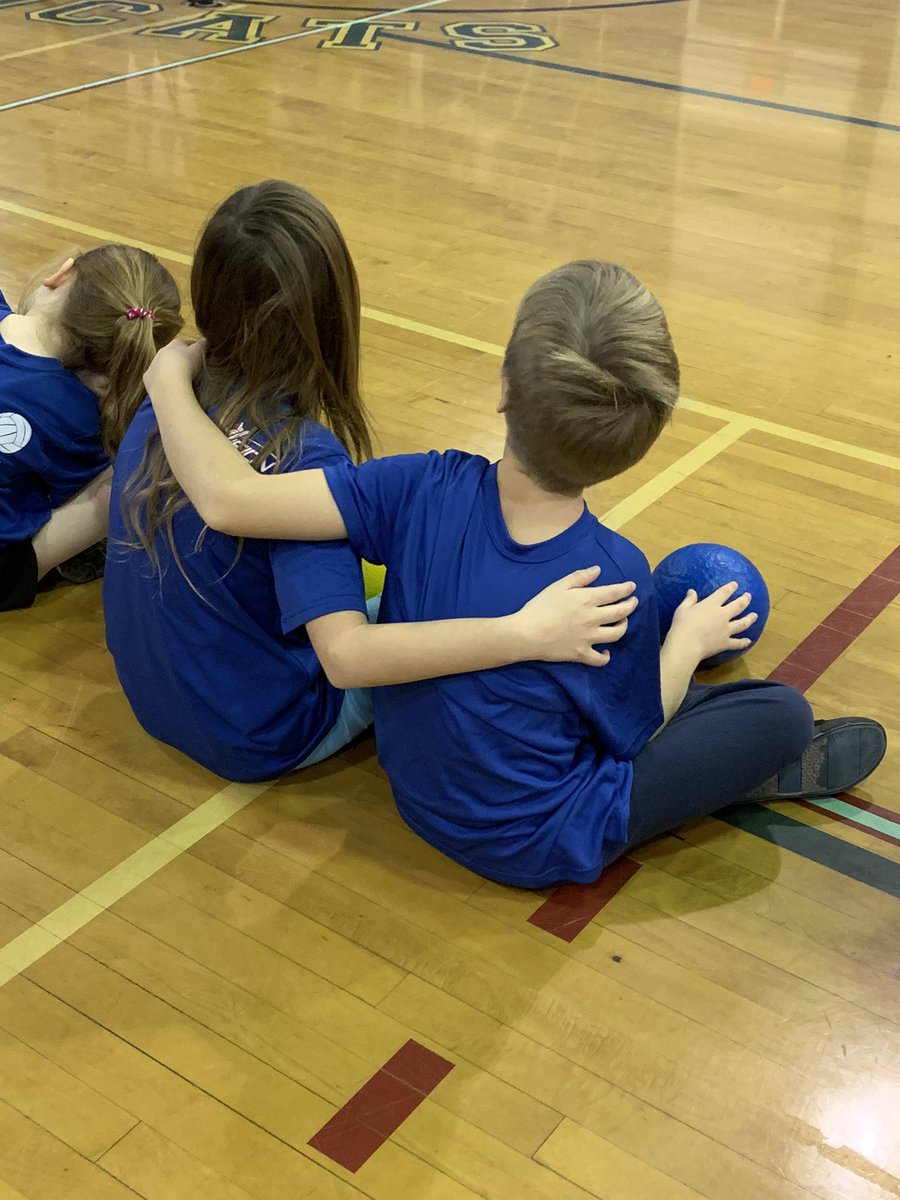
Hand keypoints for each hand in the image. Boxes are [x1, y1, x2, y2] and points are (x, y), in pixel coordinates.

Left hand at [144, 338, 205, 397]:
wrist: (169, 384)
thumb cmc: (186, 364)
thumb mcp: (199, 352)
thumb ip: (203, 345)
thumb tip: (205, 339)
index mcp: (175, 343)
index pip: (187, 342)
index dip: (195, 347)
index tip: (202, 354)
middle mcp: (162, 351)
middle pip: (173, 353)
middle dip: (180, 358)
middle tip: (190, 367)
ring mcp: (153, 364)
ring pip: (163, 365)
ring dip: (170, 369)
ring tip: (180, 378)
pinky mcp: (148, 378)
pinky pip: (156, 378)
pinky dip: (162, 380)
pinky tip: (168, 386)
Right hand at [517, 567, 637, 665]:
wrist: (527, 633)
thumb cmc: (540, 606)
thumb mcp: (558, 586)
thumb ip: (579, 577)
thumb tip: (598, 570)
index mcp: (587, 599)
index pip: (614, 592)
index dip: (626, 589)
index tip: (632, 587)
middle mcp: (593, 618)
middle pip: (621, 612)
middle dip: (630, 605)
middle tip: (633, 602)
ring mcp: (589, 638)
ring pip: (617, 634)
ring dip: (623, 626)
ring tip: (622, 622)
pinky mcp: (581, 653)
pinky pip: (600, 659)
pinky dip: (606, 656)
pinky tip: (606, 652)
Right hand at [665, 582, 757, 664]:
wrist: (687, 644)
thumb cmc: (682, 625)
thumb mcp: (682, 609)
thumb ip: (689, 600)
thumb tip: (692, 591)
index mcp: (711, 605)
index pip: (724, 593)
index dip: (731, 587)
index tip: (735, 584)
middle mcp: (722, 615)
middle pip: (738, 606)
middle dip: (745, 600)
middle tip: (749, 596)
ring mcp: (726, 630)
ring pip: (742, 623)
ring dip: (750, 618)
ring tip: (755, 615)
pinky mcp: (725, 643)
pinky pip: (737, 643)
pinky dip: (743, 642)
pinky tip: (748, 641)